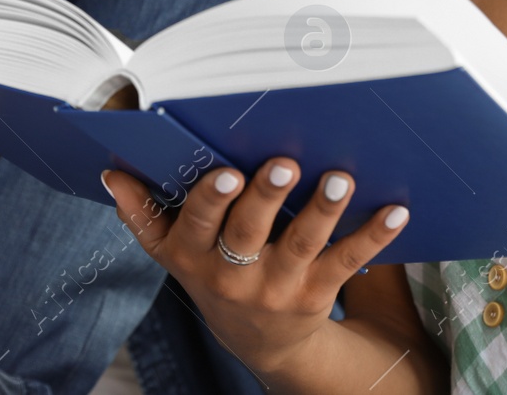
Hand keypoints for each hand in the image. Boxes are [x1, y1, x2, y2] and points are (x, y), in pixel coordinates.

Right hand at [104, 158, 409, 373]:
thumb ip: (142, 213)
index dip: (212, 199)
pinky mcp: (318, 294)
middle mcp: (233, 275)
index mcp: (193, 256)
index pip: (197, 224)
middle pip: (250, 232)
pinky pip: (348, 262)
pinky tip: (396, 210)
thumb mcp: (172, 251)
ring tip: (340, 177)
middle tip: (284, 163)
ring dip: (322, 209)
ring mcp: (278, 287)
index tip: (227, 171)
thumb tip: (111, 173)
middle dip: (266, 196)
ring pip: (302, 245)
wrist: (261, 342)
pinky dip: (373, 235)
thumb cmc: (212, 272)